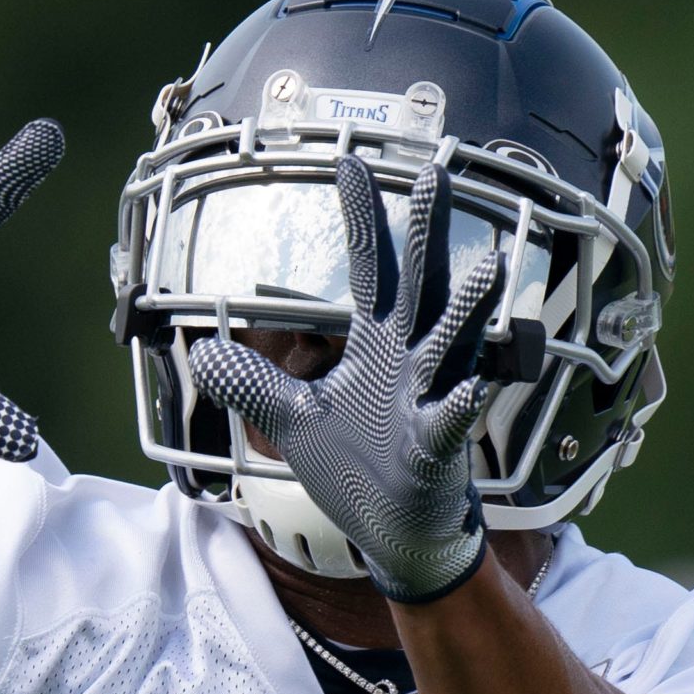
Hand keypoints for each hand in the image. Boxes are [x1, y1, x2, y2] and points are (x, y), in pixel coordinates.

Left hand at [188, 158, 504, 600]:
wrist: (396, 532)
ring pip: (453, 344)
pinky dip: (458, 406)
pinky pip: (451, 422)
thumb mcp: (293, 420)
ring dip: (468, 308)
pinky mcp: (437, 449)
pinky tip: (467, 389)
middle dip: (427, 231)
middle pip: (420, 284)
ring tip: (487, 265)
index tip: (350, 161)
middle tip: (438, 173)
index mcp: (376, 345)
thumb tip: (205, 351)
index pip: (369, 268)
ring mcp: (430, 400)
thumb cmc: (357, 469)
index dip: (359, 217)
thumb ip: (253, 383)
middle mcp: (410, 360)